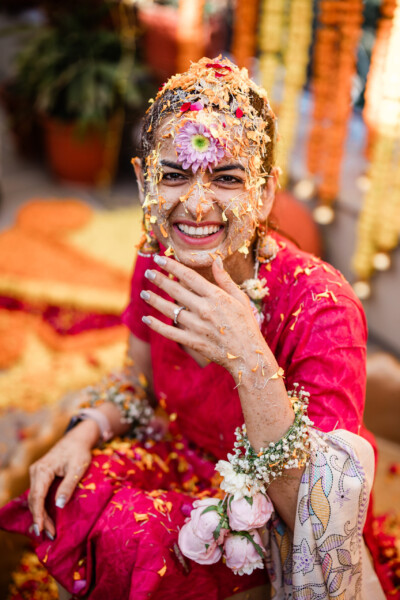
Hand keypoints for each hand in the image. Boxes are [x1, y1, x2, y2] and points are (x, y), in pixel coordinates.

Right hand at [28, 419, 96, 538]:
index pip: (37, 497)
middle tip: (50, 536)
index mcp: (43, 469)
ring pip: (36, 499)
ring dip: (41, 515)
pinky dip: (42, 507)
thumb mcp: (78, 468)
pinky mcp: (41, 476)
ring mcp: (37, 473)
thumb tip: (59, 505)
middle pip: (35, 500)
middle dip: (41, 519)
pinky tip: (47, 519)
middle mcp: (36, 471)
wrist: (77, 439)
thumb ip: (68, 485)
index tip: (42, 530)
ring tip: (49, 531)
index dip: (38, 515)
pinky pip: (39, 494)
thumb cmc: (79, 452)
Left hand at [140, 256, 267, 375]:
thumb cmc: (247, 325)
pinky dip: (156, 326)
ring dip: (154, 300)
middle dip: (159, 280)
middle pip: (176, 291)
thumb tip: (216, 260)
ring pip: (170, 310)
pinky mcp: (193, 341)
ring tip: (144, 293)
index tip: (160, 259)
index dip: (172, 266)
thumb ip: (225, 280)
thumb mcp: (241, 298)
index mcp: (216, 296)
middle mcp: (204, 309)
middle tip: (148, 272)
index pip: (188, 276)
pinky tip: (146, 319)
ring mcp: (197, 326)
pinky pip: (170, 332)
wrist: (248, 355)